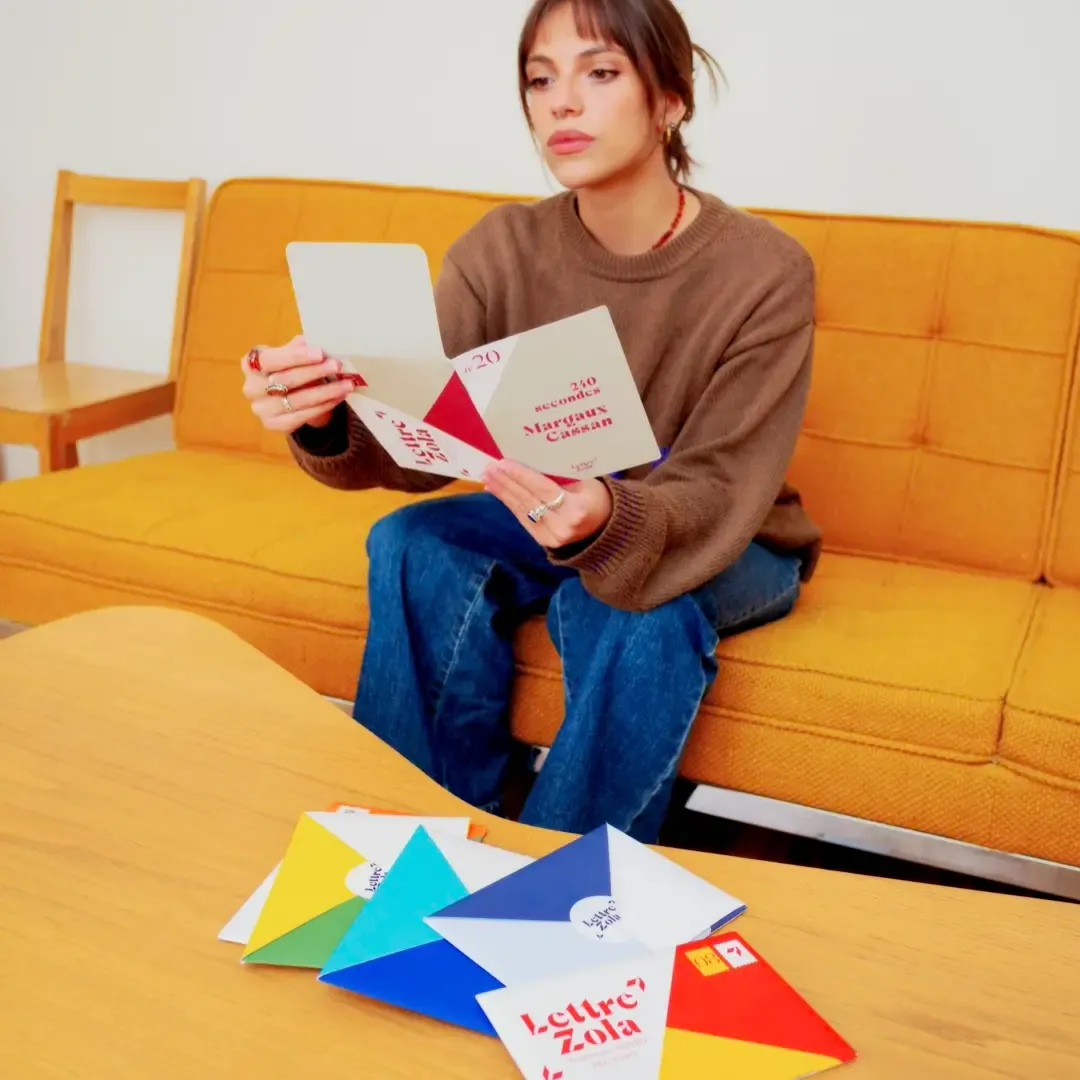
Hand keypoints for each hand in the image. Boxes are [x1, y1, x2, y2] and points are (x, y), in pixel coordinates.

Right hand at [241, 335, 360, 433]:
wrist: (286, 397)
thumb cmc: (288, 369)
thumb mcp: (292, 355)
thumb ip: (298, 349)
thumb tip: (312, 342)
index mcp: (251, 363)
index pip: (270, 360)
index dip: (294, 357)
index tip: (320, 353)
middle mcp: (251, 388)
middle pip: (284, 380)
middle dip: (314, 372)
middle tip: (337, 366)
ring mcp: (261, 409)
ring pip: (296, 400)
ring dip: (325, 392)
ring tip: (346, 384)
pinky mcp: (273, 424)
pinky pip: (302, 416)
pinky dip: (323, 406)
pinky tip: (338, 398)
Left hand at [483, 459, 612, 548]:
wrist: (605, 527)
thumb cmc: (596, 498)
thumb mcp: (585, 482)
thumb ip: (559, 476)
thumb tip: (527, 462)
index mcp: (577, 509)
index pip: (543, 489)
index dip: (522, 476)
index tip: (503, 462)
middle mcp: (563, 526)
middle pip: (529, 500)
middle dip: (507, 482)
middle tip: (489, 467)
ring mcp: (552, 537)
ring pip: (522, 510)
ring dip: (503, 492)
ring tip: (488, 477)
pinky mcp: (543, 541)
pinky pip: (523, 518)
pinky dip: (509, 503)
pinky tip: (496, 491)